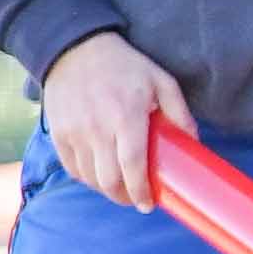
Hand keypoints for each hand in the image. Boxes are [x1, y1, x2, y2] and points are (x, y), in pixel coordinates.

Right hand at [39, 32, 181, 210]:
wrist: (75, 49)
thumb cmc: (125, 66)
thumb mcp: (162, 81)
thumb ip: (179, 112)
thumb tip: (194, 143)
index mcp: (126, 117)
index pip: (132, 165)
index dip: (141, 190)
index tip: (149, 204)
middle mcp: (97, 129)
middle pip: (108, 179)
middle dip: (124, 196)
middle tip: (136, 199)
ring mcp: (74, 132)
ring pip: (89, 177)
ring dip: (105, 190)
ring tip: (120, 189)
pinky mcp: (58, 133)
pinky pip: (71, 167)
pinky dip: (86, 178)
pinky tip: (99, 177)